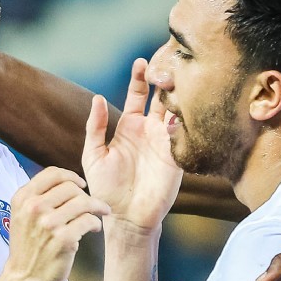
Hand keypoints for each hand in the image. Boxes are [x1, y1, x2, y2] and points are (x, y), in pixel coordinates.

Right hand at [5, 168, 110, 280]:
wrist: (24, 279)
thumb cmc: (28, 248)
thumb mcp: (22, 216)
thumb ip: (38, 197)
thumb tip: (68, 182)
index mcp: (23, 198)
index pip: (52, 174)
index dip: (71, 176)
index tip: (81, 185)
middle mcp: (34, 208)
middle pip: (71, 188)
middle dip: (86, 195)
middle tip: (94, 204)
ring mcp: (48, 223)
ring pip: (83, 202)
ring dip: (97, 206)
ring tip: (101, 213)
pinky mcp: (64, 239)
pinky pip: (89, 221)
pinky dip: (96, 223)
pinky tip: (94, 228)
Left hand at [83, 58, 179, 233]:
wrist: (126, 218)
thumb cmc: (106, 188)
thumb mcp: (93, 155)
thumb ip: (95, 127)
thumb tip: (98, 98)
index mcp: (130, 125)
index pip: (138, 93)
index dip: (140, 77)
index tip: (141, 62)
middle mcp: (150, 129)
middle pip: (162, 96)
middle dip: (165, 79)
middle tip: (167, 63)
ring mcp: (166, 142)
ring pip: (177, 111)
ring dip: (179, 95)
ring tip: (179, 78)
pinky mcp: (178, 156)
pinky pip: (186, 134)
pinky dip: (187, 120)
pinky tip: (186, 107)